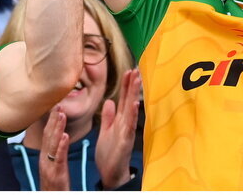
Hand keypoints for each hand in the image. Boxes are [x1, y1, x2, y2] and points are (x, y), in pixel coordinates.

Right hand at [38, 106, 69, 190]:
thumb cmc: (54, 186)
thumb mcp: (52, 166)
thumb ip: (54, 153)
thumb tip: (59, 138)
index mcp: (44, 156)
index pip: (47, 134)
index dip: (51, 120)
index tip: (56, 106)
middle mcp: (45, 159)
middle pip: (48, 135)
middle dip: (53, 119)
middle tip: (59, 104)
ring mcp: (49, 166)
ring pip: (53, 144)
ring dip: (57, 128)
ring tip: (62, 115)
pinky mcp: (57, 173)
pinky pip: (59, 158)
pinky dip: (61, 146)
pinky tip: (65, 136)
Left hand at [96, 68, 141, 188]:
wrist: (110, 172)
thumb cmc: (109, 153)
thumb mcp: (106, 131)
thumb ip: (108, 117)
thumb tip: (109, 101)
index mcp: (119, 120)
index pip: (123, 98)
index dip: (126, 85)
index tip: (128, 71)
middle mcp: (125, 123)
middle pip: (129, 100)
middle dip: (132, 85)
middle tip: (136, 69)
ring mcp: (127, 130)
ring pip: (131, 108)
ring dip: (134, 94)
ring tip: (137, 79)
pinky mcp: (126, 140)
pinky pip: (130, 125)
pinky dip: (133, 114)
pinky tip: (135, 104)